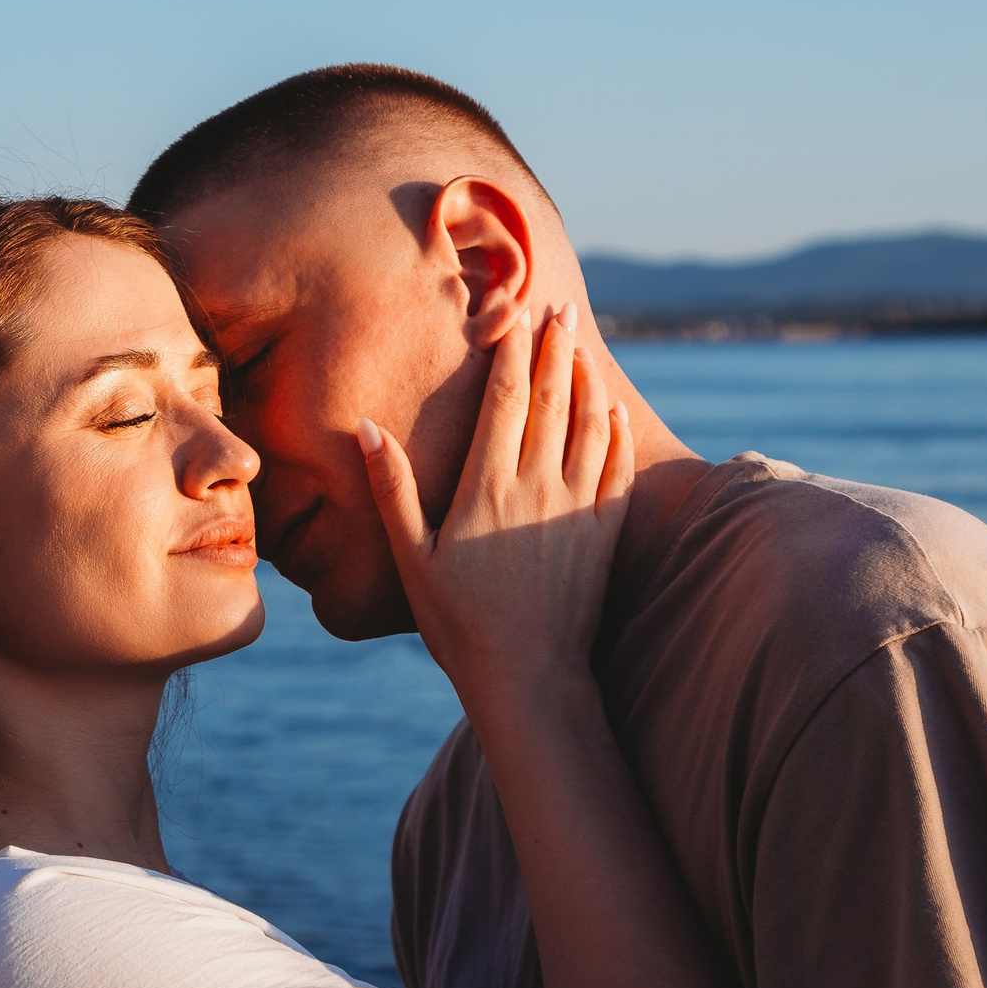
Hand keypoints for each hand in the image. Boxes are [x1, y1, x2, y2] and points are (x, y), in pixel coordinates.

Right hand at [357, 302, 632, 719]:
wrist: (529, 676)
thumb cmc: (458, 622)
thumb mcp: (411, 556)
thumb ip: (392, 488)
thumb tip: (368, 427)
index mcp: (487, 486)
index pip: (504, 401)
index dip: (512, 353)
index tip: (517, 315)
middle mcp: (538, 487)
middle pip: (552, 401)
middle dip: (556, 350)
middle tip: (562, 310)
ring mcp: (577, 508)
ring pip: (590, 426)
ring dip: (587, 381)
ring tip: (583, 347)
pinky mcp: (604, 533)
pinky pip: (618, 469)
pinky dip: (615, 432)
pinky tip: (611, 411)